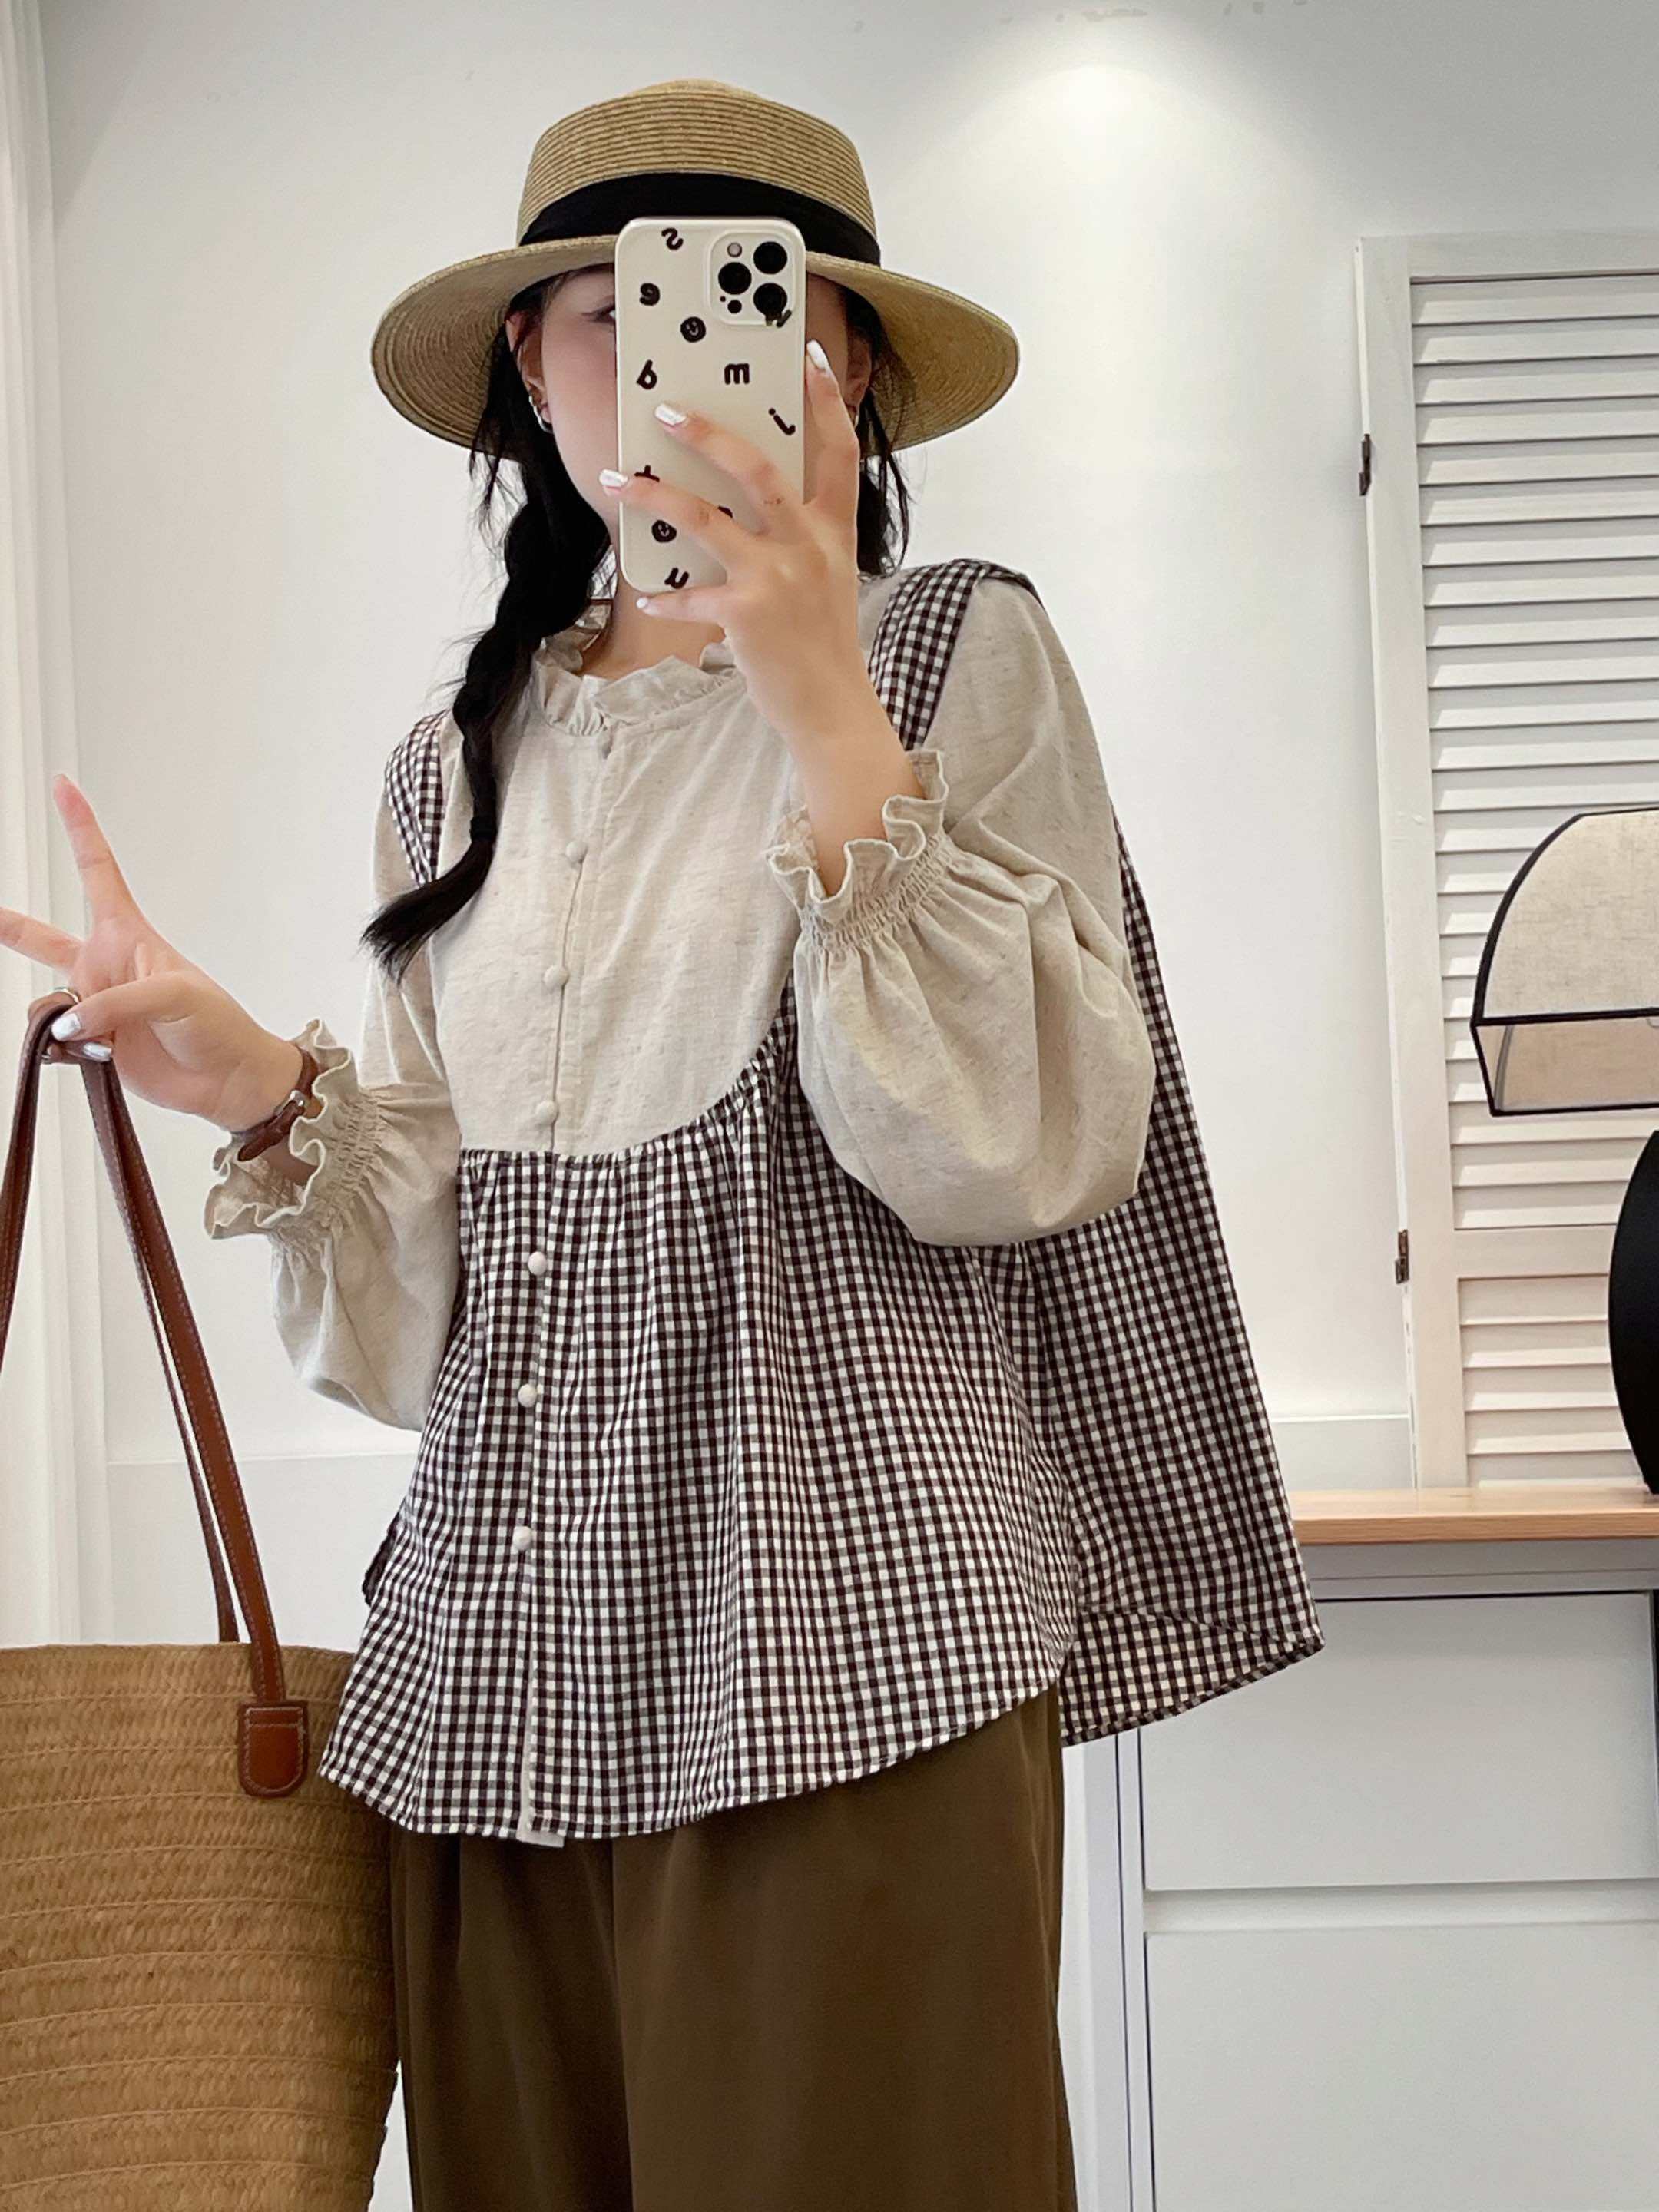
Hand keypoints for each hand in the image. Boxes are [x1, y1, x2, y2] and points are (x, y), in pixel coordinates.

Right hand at [1, 772, 306, 1130]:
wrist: (227, 1081)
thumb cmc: (217, 1024)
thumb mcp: (175, 995)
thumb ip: (113, 1001)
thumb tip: (66, 1022)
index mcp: (129, 935)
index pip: (97, 870)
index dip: (80, 827)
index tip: (63, 785)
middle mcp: (103, 965)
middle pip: (39, 939)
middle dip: (6, 926)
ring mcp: (94, 1006)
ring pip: (43, 1002)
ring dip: (59, 1020)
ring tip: (101, 1037)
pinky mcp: (89, 1044)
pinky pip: (51, 1041)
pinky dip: (63, 1049)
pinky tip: (98, 1055)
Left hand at [600, 341, 882, 749]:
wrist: (832, 709)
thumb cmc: (824, 645)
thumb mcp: (828, 580)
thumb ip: (801, 539)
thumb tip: (747, 509)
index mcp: (833, 532)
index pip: (838, 452)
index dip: (825, 403)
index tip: (808, 359)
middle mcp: (809, 545)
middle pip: (757, 468)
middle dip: (708, 433)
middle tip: (668, 410)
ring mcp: (777, 577)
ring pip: (705, 517)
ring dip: (654, 493)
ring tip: (617, 478)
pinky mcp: (746, 613)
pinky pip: (691, 594)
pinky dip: (667, 596)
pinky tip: (651, 596)